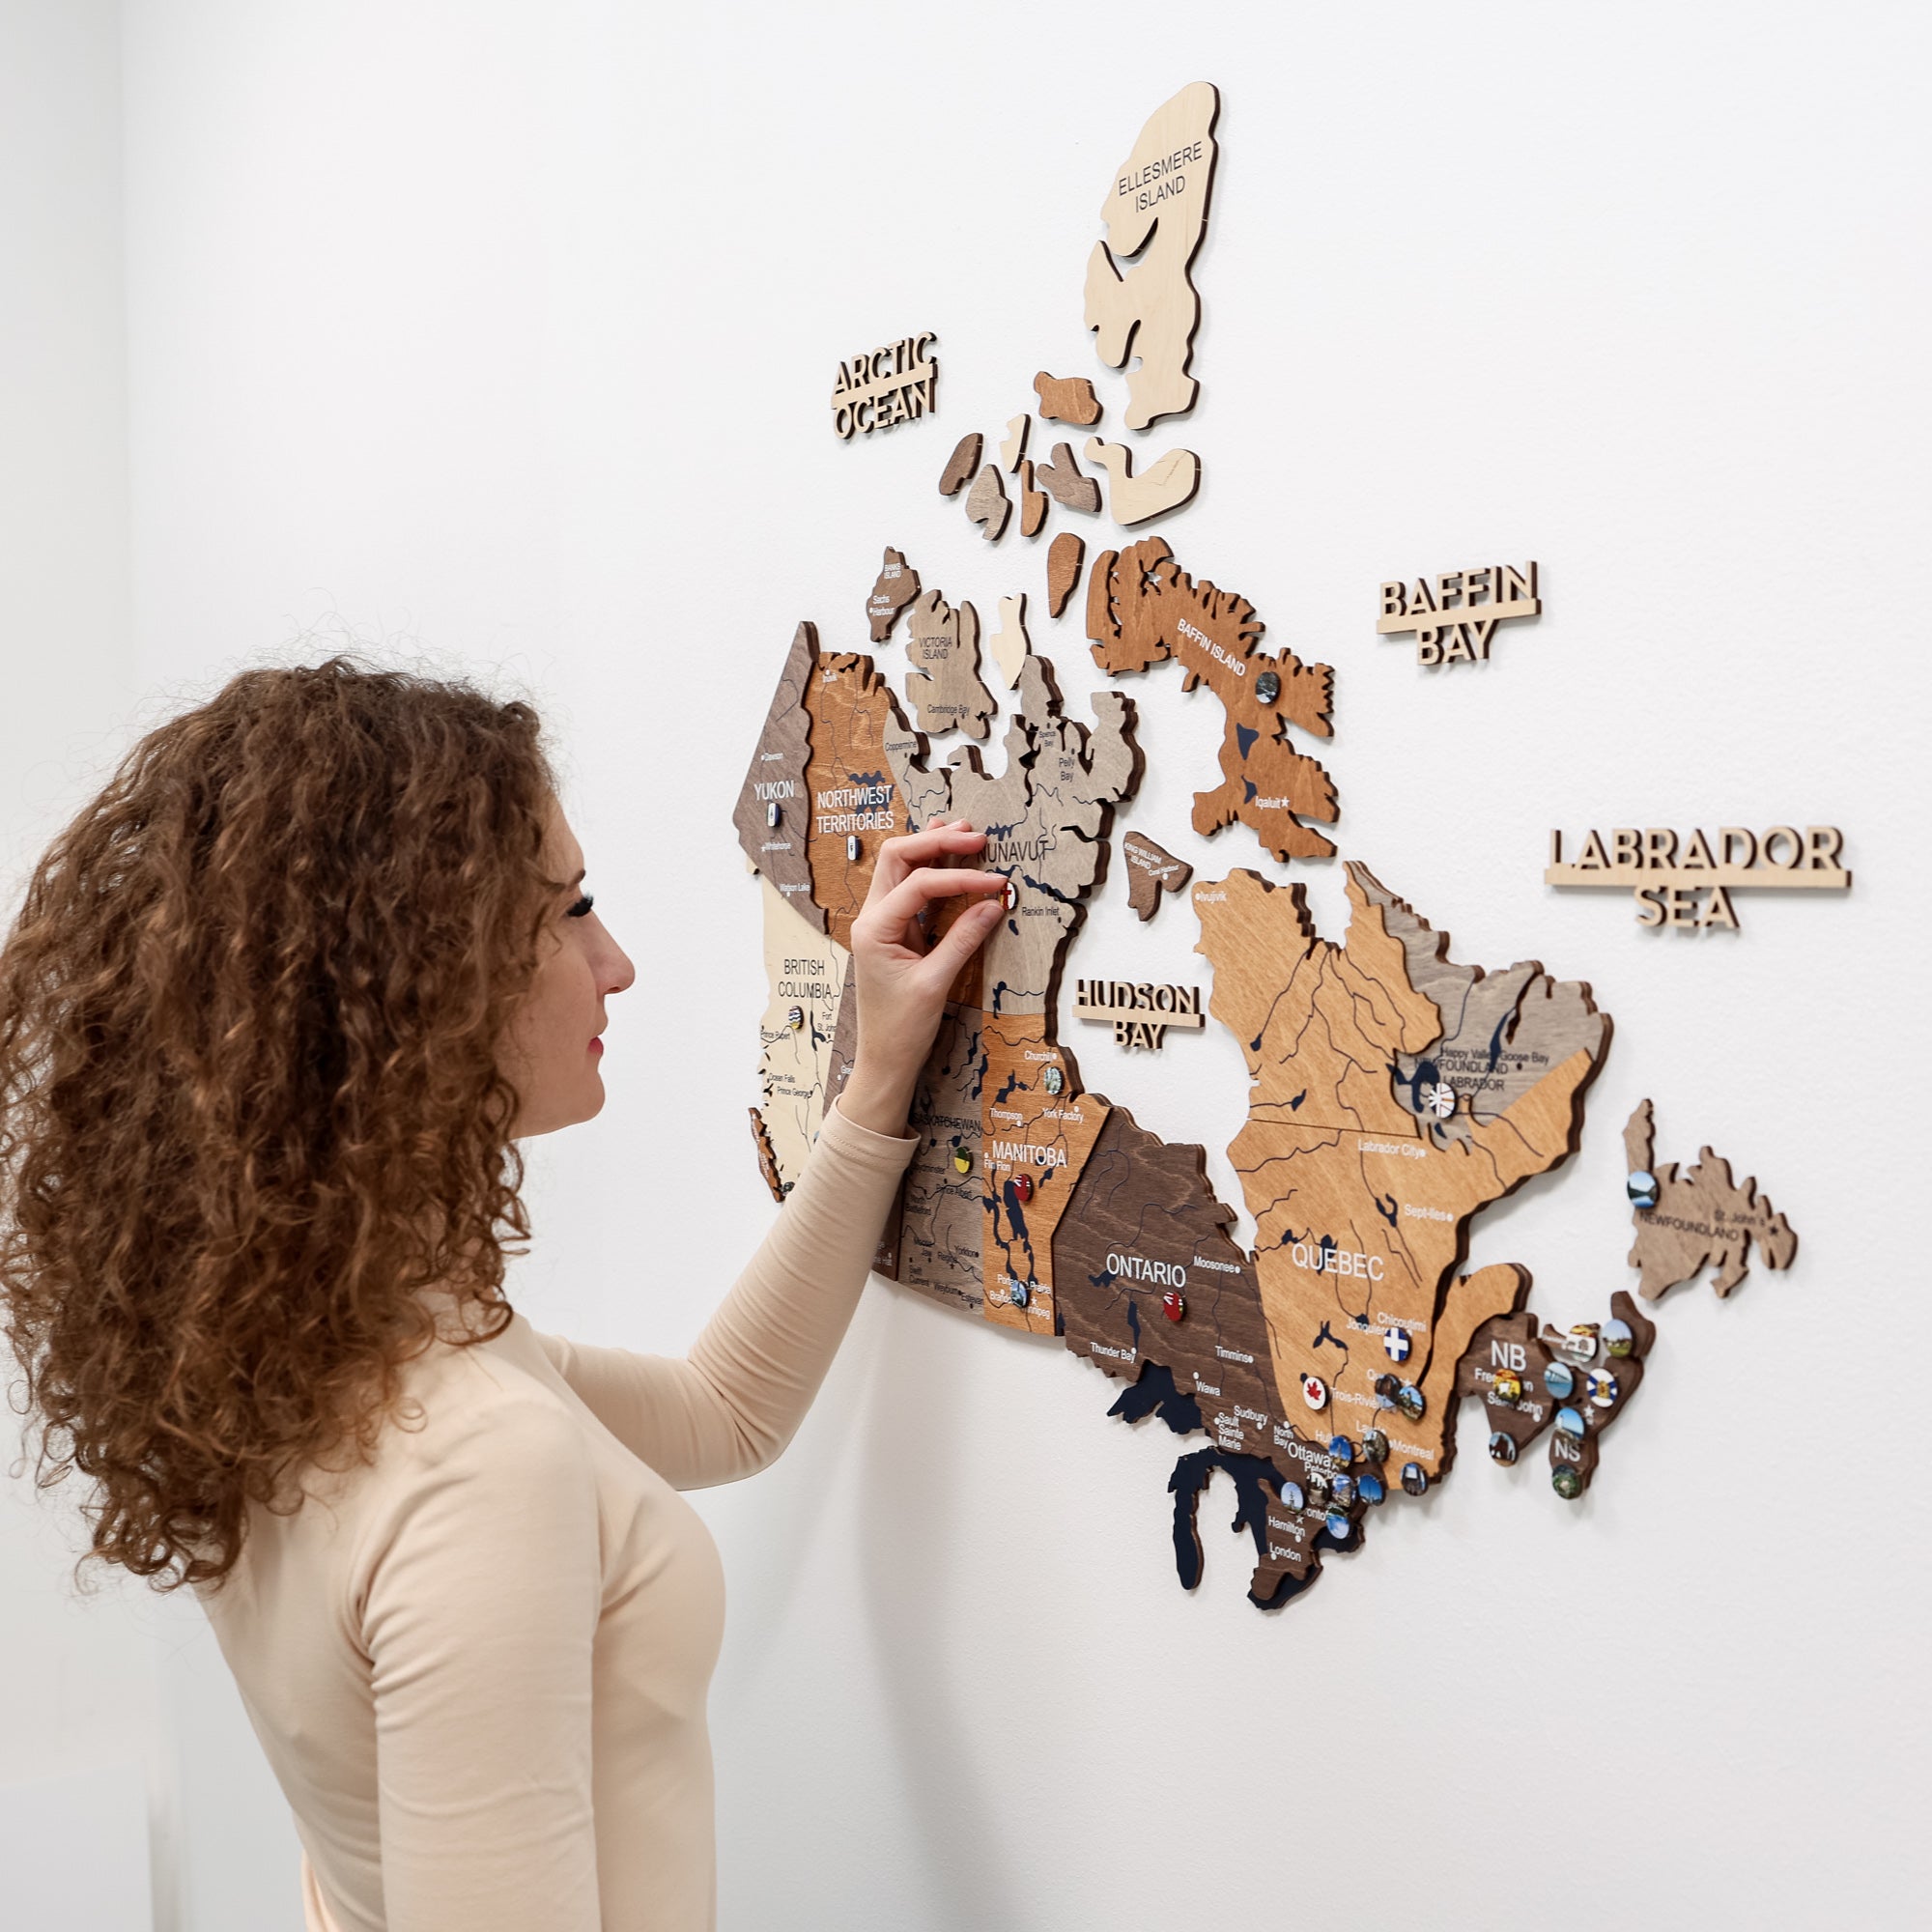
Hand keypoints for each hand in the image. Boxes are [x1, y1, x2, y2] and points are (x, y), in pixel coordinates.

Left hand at [838, 820, 1005, 1136]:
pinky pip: (909, 890)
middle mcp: (872, 918)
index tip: (996, 881)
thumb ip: (964, 938)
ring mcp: (880, 922)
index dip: (960, 877)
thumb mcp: (936, 983)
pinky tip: (951, 859)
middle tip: (976, 837)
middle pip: (898, 858)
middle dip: (935, 842)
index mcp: (874, 928)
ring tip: (965, 835)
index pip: (920, 884)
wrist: (883, 1059)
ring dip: (931, 848)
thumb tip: (994, 902)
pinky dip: (931, 871)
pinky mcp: (893, 932)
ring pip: (900, 868)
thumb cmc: (902, 1028)